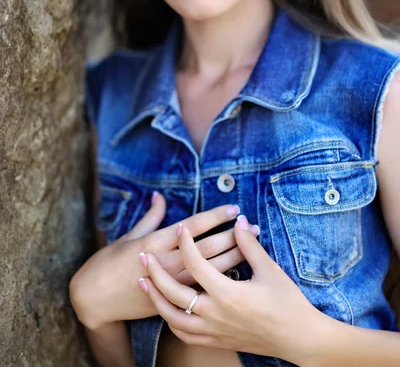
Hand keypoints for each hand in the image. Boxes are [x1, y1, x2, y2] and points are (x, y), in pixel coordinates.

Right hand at [69, 196, 258, 330]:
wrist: (94, 299)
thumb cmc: (109, 263)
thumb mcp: (129, 235)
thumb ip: (151, 217)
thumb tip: (160, 196)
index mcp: (157, 241)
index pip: (194, 226)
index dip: (216, 216)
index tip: (234, 208)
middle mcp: (167, 261)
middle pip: (208, 247)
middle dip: (233, 235)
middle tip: (253, 226)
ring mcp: (171, 282)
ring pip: (210, 269)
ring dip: (233, 255)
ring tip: (251, 245)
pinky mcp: (172, 300)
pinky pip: (202, 289)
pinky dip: (220, 279)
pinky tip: (237, 273)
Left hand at [138, 214, 320, 365]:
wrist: (299, 338)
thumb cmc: (287, 302)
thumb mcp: (269, 269)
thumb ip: (249, 245)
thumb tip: (239, 222)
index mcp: (228, 294)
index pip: (196, 263)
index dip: (186, 242)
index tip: (181, 227)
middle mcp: (215, 314)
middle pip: (173, 293)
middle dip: (155, 272)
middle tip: (142, 255)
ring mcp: (214, 331)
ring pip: (172, 317)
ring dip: (156, 298)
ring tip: (144, 282)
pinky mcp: (216, 341)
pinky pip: (184, 333)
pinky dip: (171, 319)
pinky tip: (166, 308)